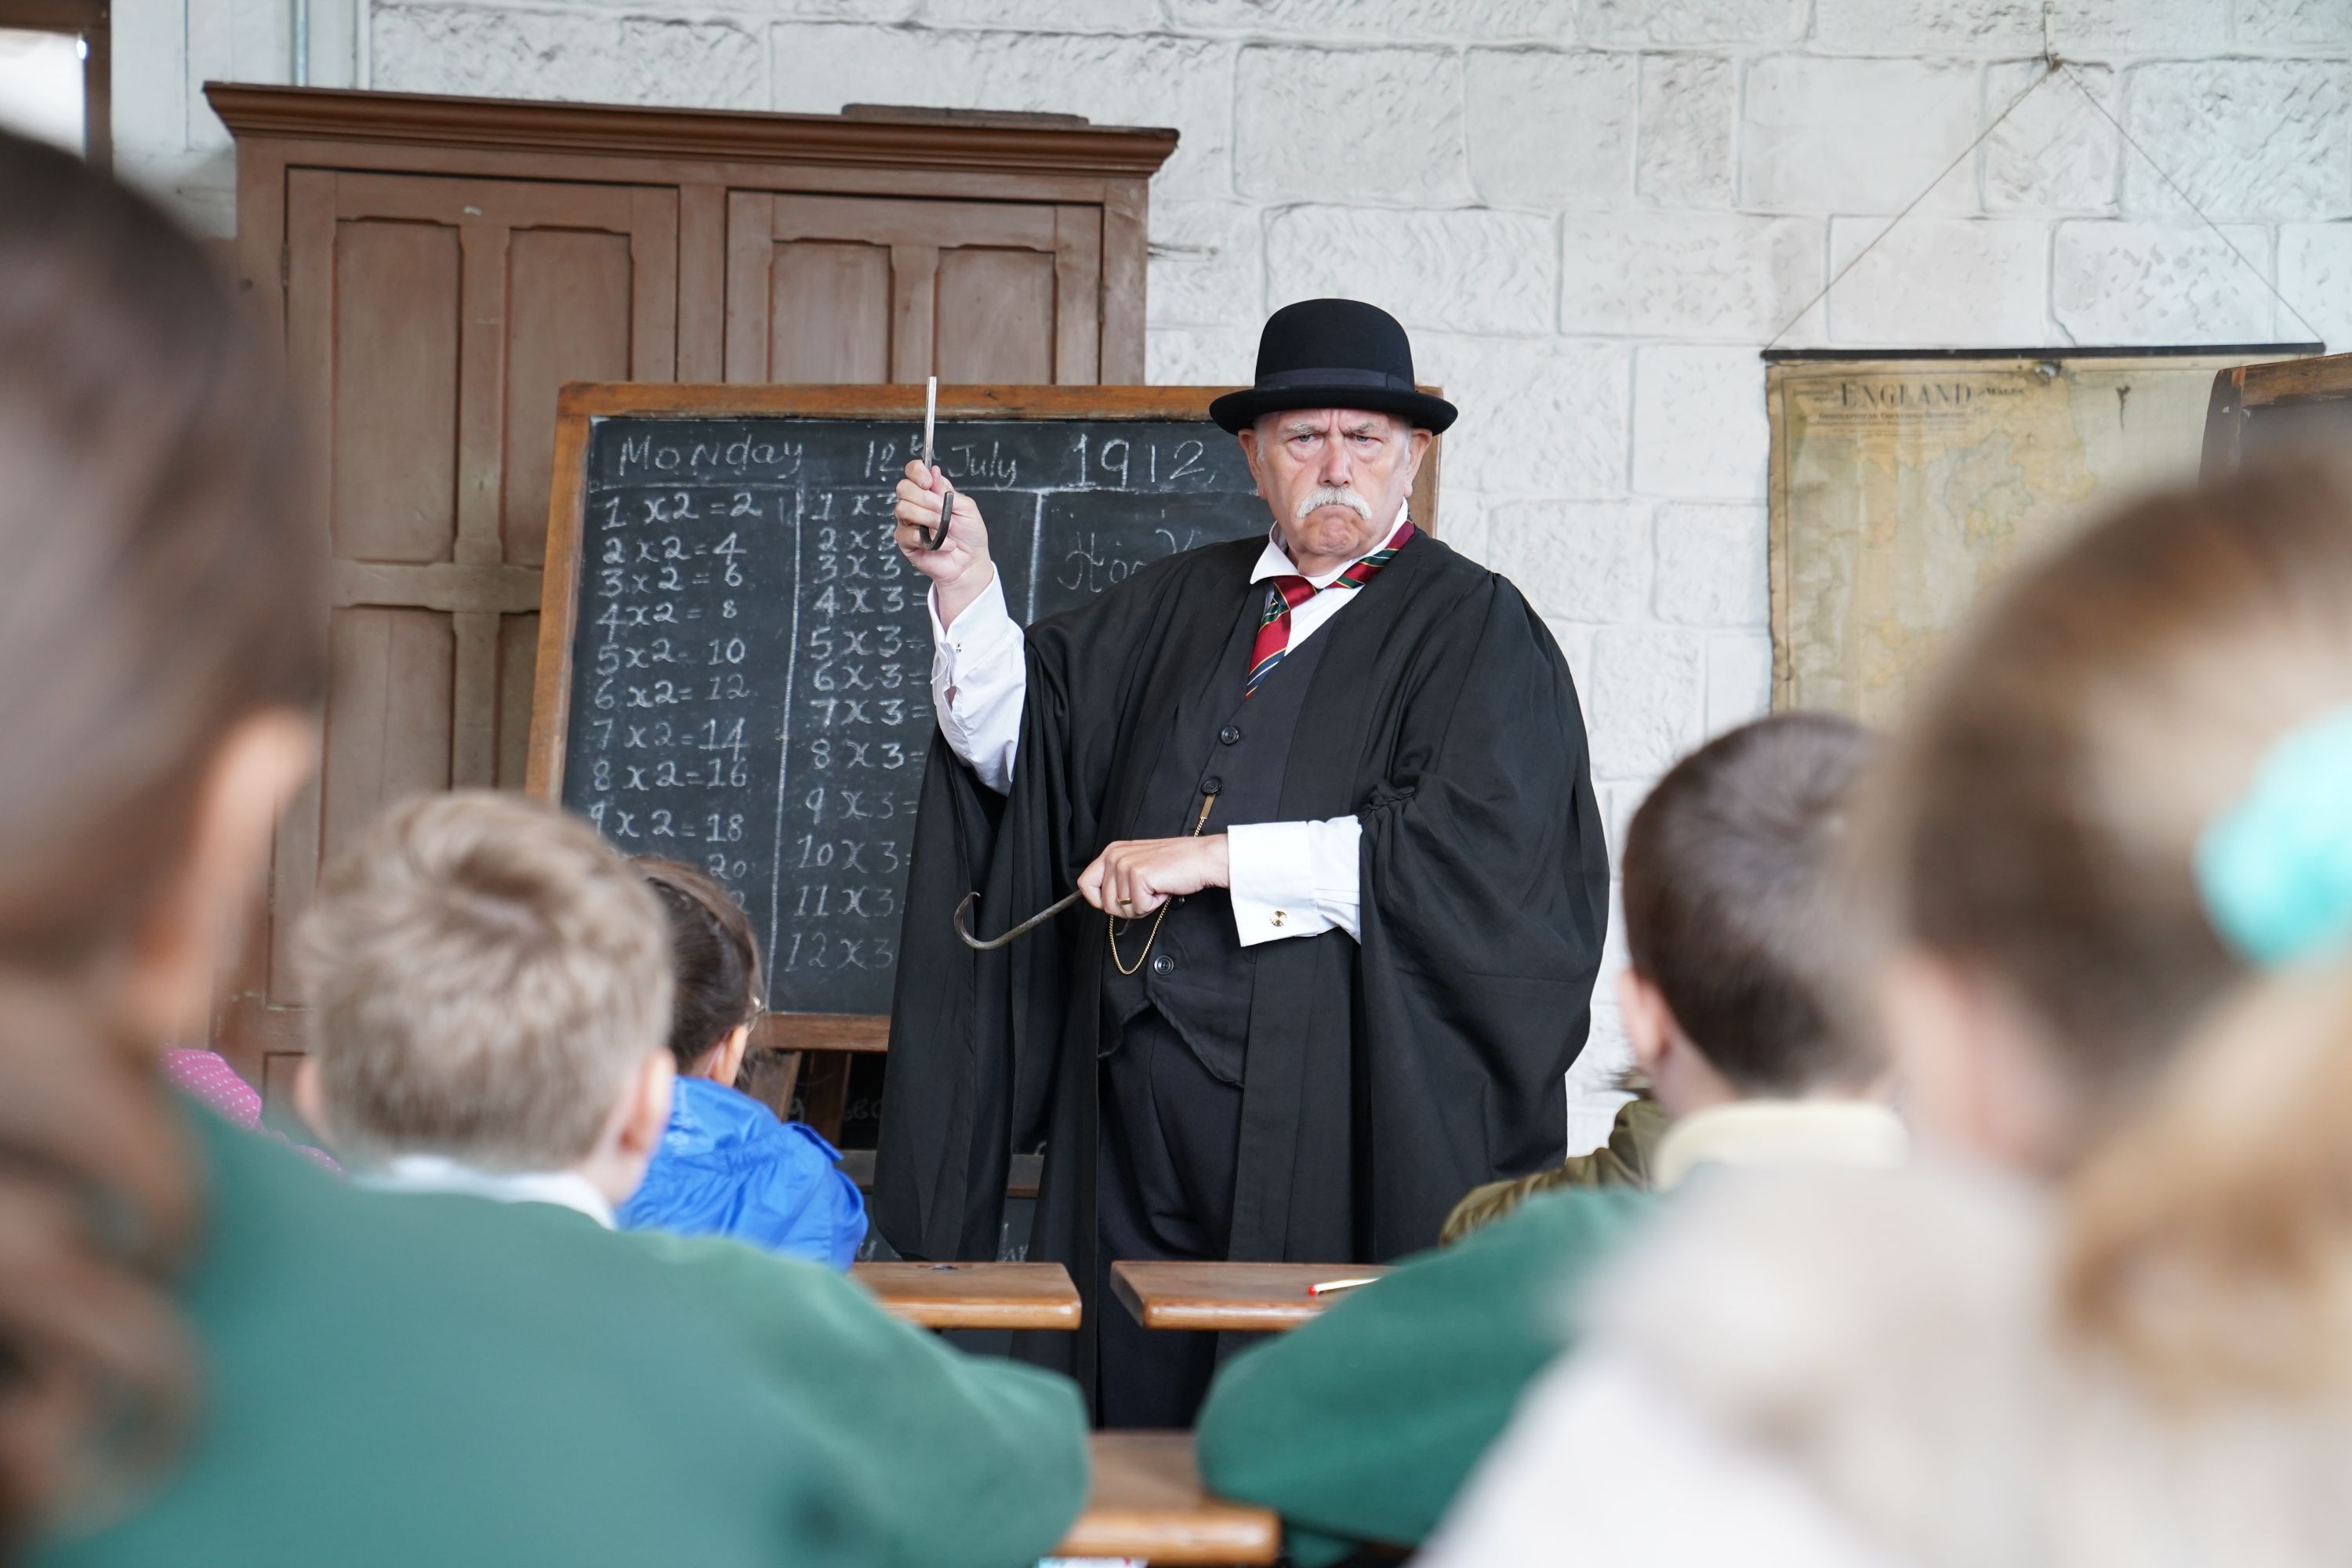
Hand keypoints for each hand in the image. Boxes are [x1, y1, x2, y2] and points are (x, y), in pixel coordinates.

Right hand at [894, 460, 994, 623]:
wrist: (970, 563)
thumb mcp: (967, 508)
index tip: (929, 482)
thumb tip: (934, 472)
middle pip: (903, 488)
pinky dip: (929, 539)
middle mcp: (915, 504)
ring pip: (902, 509)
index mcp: (929, 492)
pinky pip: (907, 533)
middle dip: (925, 499)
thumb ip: (949, 491)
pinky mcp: (906, 542)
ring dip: (928, 518)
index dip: (917, 472)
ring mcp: (908, 523)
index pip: (913, 471)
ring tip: (945, 529)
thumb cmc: (970, 535)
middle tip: (942, 511)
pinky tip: (944, 544)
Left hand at [1079, 835, 1230, 918]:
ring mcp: (1124, 865)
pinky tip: (1162, 888)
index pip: (1085, 884)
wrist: (1201, 858)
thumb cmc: (1175, 864)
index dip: (1098, 901)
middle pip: (1104, 903)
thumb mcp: (1138, 866)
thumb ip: (1118, 879)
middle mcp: (1114, 856)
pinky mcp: (1137, 875)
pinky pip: (1138, 908)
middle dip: (1127, 907)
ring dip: (1142, 906)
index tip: (1117, 903)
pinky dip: (1153, 905)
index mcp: (1112, 851)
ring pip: (1121, 909)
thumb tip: (1103, 901)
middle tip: (1147, 893)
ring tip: (1156, 888)